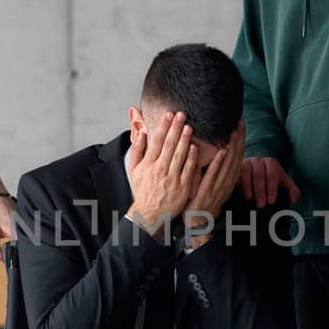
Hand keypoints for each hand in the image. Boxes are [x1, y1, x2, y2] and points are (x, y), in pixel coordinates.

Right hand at [127, 111, 198, 235]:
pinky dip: (191, 158)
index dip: (164, 126)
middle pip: (169, 144)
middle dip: (175, 127)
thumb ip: (136, 151)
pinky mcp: (182, 187)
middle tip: (182, 113)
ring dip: (184, 139)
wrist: (149, 214)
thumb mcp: (133, 171)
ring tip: (189, 126)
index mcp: (148, 164)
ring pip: (179, 155)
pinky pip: (188, 170)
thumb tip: (142, 134)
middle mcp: (159, 169)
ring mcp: (171, 178)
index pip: (157, 140)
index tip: (169, 114)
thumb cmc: (143, 191)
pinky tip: (194, 147)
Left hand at [185, 120, 245, 245]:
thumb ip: (218, 168)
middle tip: (240, 122)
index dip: (240, 139)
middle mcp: (227, 182)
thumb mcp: (215, 183)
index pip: (237, 155)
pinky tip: (222, 152)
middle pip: (236, 157)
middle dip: (239, 139)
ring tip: (234, 132)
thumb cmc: (204, 200)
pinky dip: (218, 164)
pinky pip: (214, 176)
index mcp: (229, 179)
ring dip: (232, 148)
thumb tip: (220, 150)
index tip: (240, 123)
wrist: (197, 222)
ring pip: (228, 164)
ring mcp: (218, 187)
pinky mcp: (208, 192)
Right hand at [239, 155, 301, 208]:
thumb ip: (292, 190)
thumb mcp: (283, 182)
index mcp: (271, 163)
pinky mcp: (235, 167)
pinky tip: (238, 191)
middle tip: (261, 204)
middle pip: (259, 175)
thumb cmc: (270, 177)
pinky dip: (237, 182)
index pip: (272, 174)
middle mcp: (258, 160)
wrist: (256, 167)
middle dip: (260, 191)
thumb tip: (294, 199)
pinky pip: (235, 173)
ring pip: (246, 172)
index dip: (272, 188)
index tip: (271, 201)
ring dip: (248, 187)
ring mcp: (245, 162)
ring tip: (249, 199)